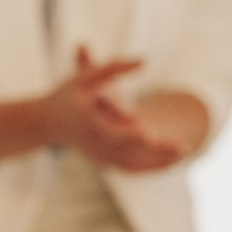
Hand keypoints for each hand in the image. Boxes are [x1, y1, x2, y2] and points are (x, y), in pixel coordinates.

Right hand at [40, 46, 184, 171]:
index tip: (146, 131)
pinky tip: (174, 161)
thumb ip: (113, 68)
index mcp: (85, 121)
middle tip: (183, 147)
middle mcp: (92, 142)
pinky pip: (131, 170)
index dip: (126, 132)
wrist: (47, 122)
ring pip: (131, 164)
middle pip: (126, 150)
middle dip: (154, 150)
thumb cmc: (69, 94)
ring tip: (185, 150)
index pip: (108, 130)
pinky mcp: (104, 163)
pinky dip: (151, 168)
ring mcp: (98, 155)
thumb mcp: (85, 76)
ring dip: (159, 160)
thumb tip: (145, 61)